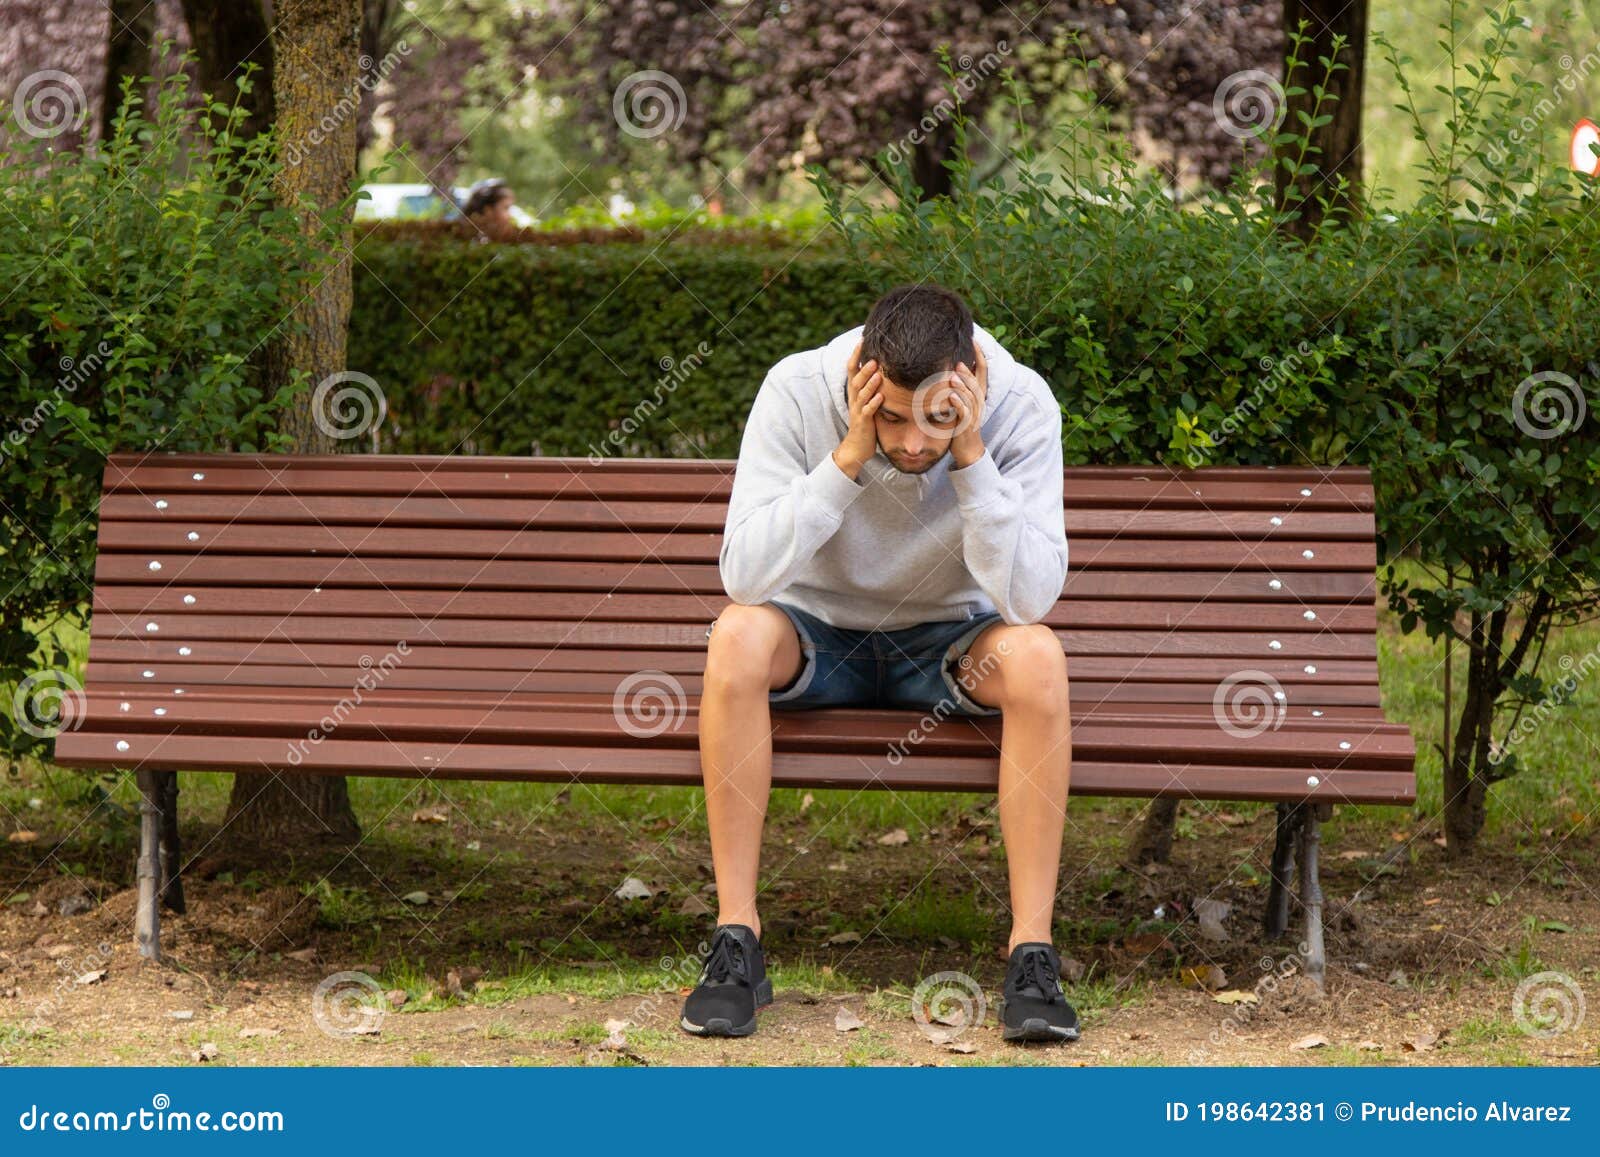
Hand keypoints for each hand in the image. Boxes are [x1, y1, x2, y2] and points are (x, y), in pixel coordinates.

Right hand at [833, 341, 883, 479]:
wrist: (857, 446)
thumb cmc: (866, 422)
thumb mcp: (867, 401)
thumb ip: (872, 385)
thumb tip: (883, 368)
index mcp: (854, 391)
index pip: (851, 369)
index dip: (856, 355)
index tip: (862, 340)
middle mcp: (854, 398)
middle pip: (856, 379)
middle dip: (864, 367)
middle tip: (873, 356)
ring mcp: (857, 410)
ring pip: (861, 394)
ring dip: (870, 383)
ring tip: (878, 373)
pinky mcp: (863, 422)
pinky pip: (868, 411)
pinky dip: (874, 404)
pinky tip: (881, 397)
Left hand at [948, 341, 987, 468]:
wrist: (968, 450)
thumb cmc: (962, 424)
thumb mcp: (962, 403)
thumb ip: (959, 387)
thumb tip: (950, 368)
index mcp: (978, 396)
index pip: (983, 372)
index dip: (980, 357)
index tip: (974, 341)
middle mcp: (978, 403)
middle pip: (976, 384)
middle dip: (968, 371)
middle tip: (958, 360)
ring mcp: (974, 415)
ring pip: (971, 397)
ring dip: (963, 386)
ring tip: (953, 375)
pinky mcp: (967, 426)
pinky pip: (964, 414)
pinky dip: (958, 405)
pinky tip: (951, 397)